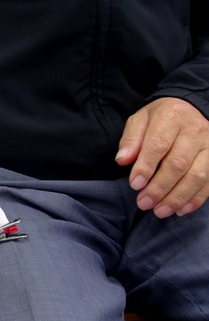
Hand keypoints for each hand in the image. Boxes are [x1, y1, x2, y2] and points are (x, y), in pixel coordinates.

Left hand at [115, 97, 208, 217]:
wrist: (189, 109)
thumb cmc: (159, 119)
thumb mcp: (140, 120)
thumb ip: (131, 139)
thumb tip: (123, 160)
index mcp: (171, 116)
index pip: (158, 144)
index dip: (146, 167)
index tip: (135, 184)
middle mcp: (194, 129)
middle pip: (178, 163)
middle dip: (159, 187)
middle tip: (144, 203)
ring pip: (196, 175)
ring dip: (177, 197)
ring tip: (159, 211)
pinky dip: (196, 199)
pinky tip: (180, 210)